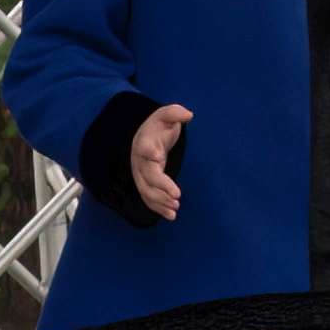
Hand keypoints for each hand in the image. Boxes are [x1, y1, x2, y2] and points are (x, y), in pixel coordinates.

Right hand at [125, 103, 190, 220]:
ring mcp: (141, 174)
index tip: (156, 155)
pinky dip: (158, 208)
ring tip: (175, 208)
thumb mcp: (166, 115)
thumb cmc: (158, 126)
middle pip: (147, 176)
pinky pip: (148, 198)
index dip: (149, 151)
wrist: (144, 137)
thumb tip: (188, 115)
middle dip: (161, 187)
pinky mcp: (146, 183)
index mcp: (145, 141)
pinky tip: (171, 216)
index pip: (145, 147)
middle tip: (177, 195)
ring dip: (160, 201)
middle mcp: (140, 160)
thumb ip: (175, 113)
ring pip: (146, 190)